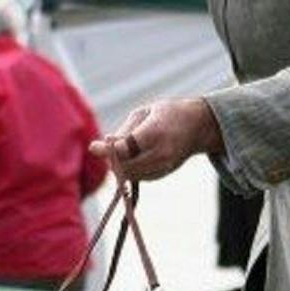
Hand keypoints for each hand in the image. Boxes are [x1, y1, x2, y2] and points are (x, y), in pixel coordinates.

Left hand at [91, 98, 222, 182]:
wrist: (196, 127)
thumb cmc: (165, 115)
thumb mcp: (142, 114)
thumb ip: (123, 132)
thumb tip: (103, 148)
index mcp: (155, 133)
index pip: (125, 149)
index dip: (106, 150)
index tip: (93, 147)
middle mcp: (162, 154)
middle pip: (126, 167)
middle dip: (111, 160)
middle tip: (104, 147)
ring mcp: (165, 166)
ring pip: (131, 174)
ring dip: (120, 165)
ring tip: (121, 149)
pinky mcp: (164, 174)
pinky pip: (139, 177)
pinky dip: (130, 169)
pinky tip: (132, 156)